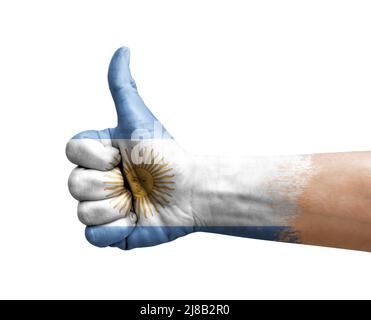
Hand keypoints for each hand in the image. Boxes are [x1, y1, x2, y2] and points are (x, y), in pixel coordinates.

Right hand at [66, 47, 195, 249]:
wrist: (192, 190)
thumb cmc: (167, 155)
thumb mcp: (139, 119)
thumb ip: (123, 87)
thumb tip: (122, 50)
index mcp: (98, 155)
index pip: (71, 152)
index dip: (99, 155)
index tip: (124, 154)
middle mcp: (97, 181)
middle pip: (74, 184)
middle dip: (110, 182)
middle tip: (135, 180)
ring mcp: (103, 209)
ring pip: (83, 212)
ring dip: (117, 206)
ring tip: (139, 200)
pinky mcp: (112, 234)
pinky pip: (93, 238)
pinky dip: (117, 230)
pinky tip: (138, 219)